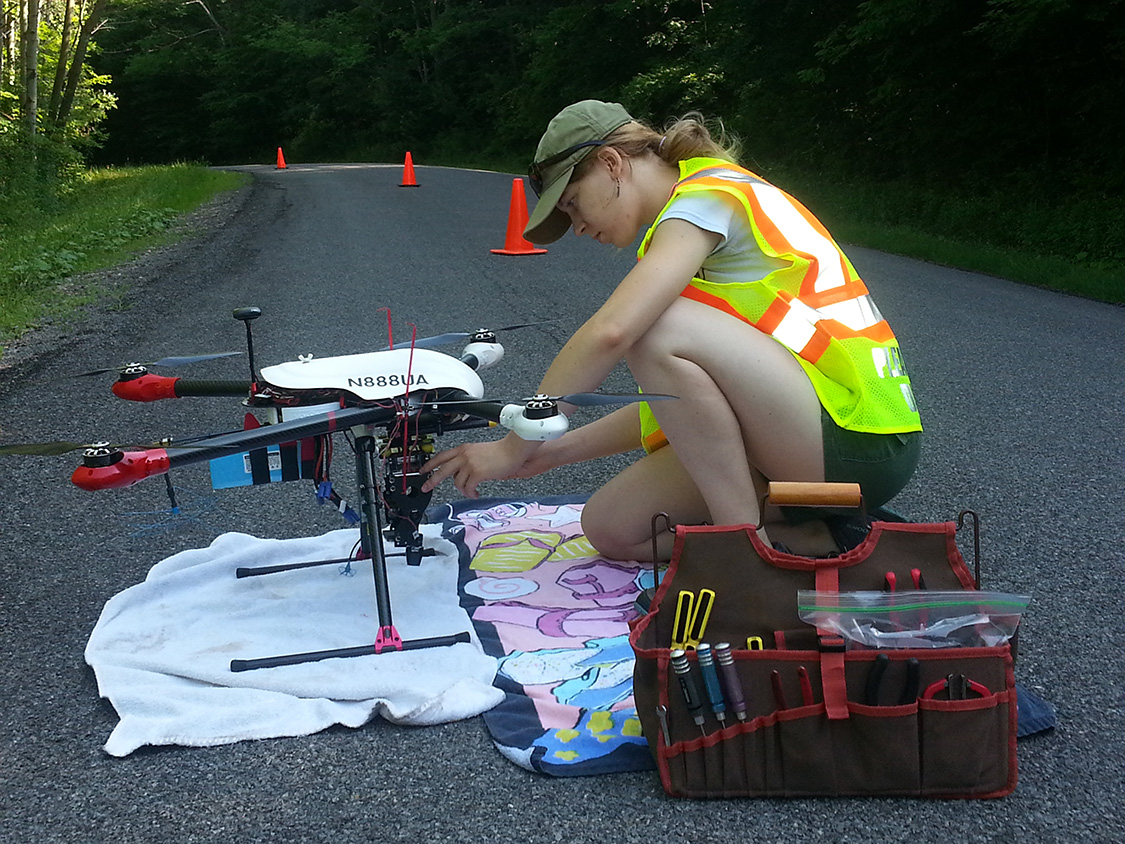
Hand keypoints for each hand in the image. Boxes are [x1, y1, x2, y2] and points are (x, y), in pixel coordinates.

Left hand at [420, 436, 538, 497]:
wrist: (513, 450)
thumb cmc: (502, 452)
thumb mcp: (479, 452)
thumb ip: (468, 460)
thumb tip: (462, 474)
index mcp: (464, 449)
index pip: (441, 456)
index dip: (430, 464)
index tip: (422, 470)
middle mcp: (464, 455)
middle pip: (441, 469)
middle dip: (432, 480)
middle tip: (426, 487)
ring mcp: (470, 464)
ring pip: (456, 482)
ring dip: (462, 490)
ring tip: (470, 492)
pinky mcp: (477, 473)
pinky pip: (468, 487)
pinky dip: (470, 492)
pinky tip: (475, 493)